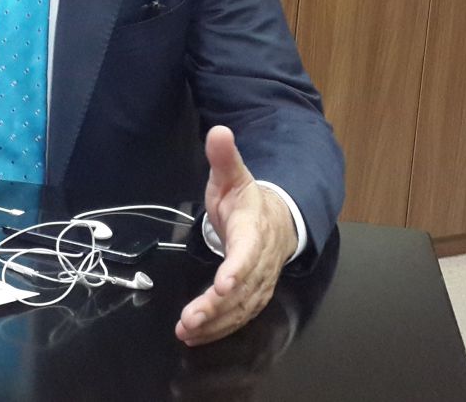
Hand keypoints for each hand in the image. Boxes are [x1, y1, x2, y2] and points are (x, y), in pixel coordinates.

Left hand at [175, 126, 295, 345]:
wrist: (277, 220)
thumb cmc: (247, 200)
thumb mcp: (233, 175)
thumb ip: (224, 157)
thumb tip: (219, 131)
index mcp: (255, 229)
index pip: (249, 252)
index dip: (237, 269)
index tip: (223, 283)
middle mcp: (260, 260)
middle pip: (243, 288)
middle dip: (217, 306)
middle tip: (190, 318)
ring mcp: (259, 281)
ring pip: (240, 308)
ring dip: (215, 323)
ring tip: (187, 330)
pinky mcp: (253, 296)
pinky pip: (238, 316)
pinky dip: (218, 328)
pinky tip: (196, 335)